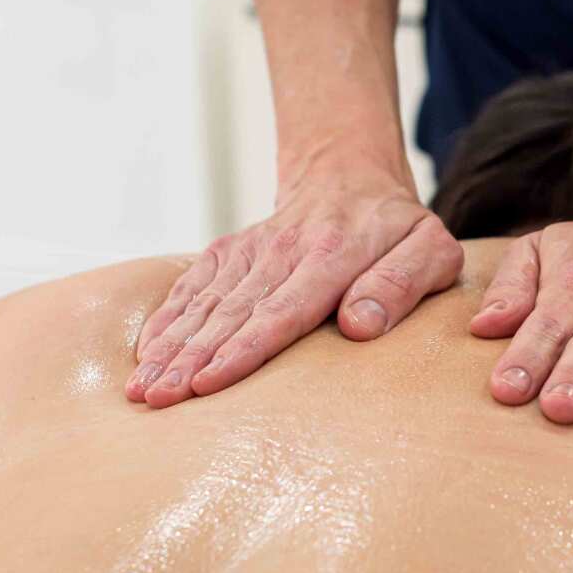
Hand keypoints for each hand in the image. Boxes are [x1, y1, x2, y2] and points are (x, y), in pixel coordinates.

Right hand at [127, 168, 462, 406]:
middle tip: (159, 399)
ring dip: (170, 346)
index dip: (243, 350)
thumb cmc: (397, 228)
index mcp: (332, 256)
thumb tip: (359, 326)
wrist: (349, 173)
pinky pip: (193, 286)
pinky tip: (145, 352)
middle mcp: (283, 251)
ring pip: (205, 303)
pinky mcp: (230, 250)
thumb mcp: (429, 250)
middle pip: (232, 313)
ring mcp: (251, 249)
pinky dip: (166, 318)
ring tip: (142, 388)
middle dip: (191, 359)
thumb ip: (401, 284)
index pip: (282, 311)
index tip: (209, 383)